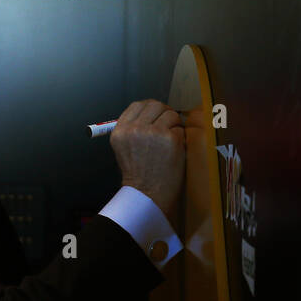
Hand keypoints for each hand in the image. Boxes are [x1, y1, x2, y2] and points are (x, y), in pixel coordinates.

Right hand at [110, 99, 185, 216]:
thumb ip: (133, 129)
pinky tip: (175, 150)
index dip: (150, 108)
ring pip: (170, 114)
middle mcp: (135, 129)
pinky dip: (180, 137)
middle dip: (164, 113)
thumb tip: (151, 114)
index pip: (137, 105)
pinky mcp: (170, 139)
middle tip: (169, 124)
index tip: (156, 115)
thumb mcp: (124, 148)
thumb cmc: (138, 174)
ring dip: (174, 125)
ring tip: (171, 140)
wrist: (147, 195)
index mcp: (120, 131)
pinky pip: (180, 129)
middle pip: (155, 105)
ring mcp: (153, 132)